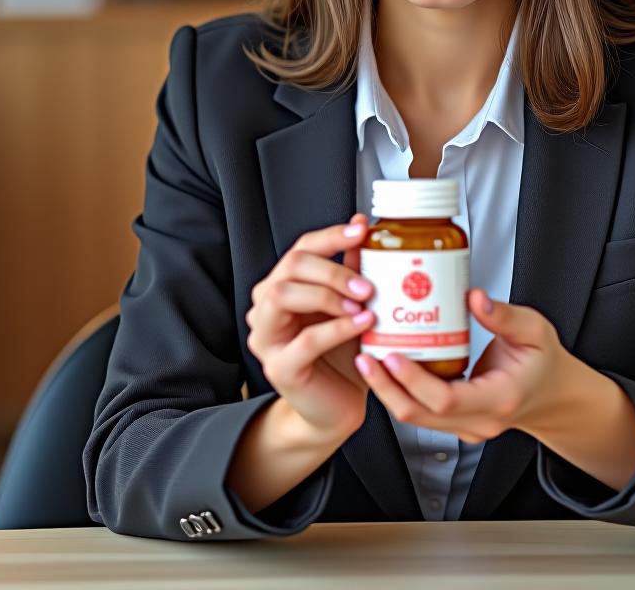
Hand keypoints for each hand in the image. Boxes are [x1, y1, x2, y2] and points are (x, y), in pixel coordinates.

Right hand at [244, 213, 375, 439]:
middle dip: (332, 269)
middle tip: (368, 285)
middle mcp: (266, 308)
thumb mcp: (350, 307)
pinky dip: (338, 328)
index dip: (331, 237)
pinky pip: (306, 339)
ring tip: (364, 304)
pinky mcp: (279, 368)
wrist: (336, 407)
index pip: (300, 248)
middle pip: (291, 267)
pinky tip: (363, 323)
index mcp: (283, 287)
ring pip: (284, 295)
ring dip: (328, 294)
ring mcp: (266, 338)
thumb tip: (363, 227)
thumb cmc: (341, 356)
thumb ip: (352, 271)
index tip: (361, 231)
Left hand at [353, 288, 567, 442]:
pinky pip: (422, 412)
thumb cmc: (545, 364)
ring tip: (368, 357)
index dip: (413, 379)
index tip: (392, 355)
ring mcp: (467, 427)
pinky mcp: (456, 424)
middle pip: (419, 415)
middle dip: (386, 386)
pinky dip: (401, 391)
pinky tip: (387, 366)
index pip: (446, 399)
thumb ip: (504, 315)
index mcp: (499, 398)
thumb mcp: (535, 331)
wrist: (554, 397)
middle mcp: (480, 420)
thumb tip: (475, 297)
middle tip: (365, 355)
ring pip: (415, 417)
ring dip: (388, 390)